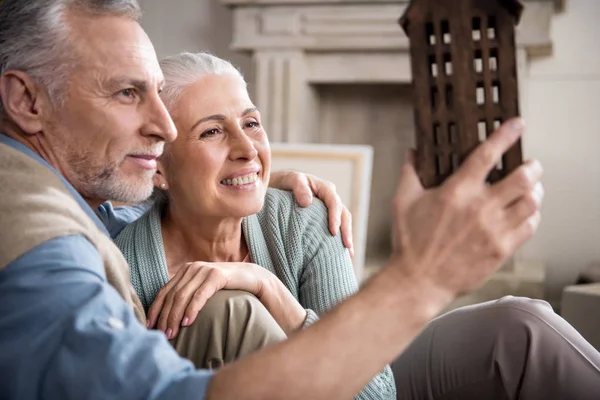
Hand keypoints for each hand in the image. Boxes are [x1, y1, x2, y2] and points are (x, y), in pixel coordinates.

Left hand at [148, 262, 305, 338]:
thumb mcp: (203, 290)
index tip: (150, 327)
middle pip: (171, 296)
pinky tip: (188, 322)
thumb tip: (168, 318)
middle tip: (163, 335)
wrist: (252, 278)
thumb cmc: (226, 288)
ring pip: (182, 296)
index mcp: (185, 271)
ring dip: (175, 316)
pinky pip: (200, 295)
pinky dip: (192, 309)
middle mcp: (192, 268)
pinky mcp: (216, 275)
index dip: (156, 310)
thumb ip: (188, 296)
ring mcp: (204, 270)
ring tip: (172, 333)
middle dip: (165, 317)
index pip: (164, 292)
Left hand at [270, 170, 353, 256]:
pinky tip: (341, 253)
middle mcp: (330, 198)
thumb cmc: (284, 182)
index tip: (333, 232)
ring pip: (343, 222)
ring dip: (347, 237)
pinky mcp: (325, 218)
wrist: (278, 186)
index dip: (335, 217)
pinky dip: (339, 239)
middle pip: (344, 214)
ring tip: (349, 255)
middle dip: (346, 231)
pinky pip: (336, 228)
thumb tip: (308, 202)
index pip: (334, 202)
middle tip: (347, 247)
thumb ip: (299, 187)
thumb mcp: (290, 180)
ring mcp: (329, 209)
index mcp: (324, 188)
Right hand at [390, 118, 542, 299]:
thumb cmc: (410, 242)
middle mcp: (479, 208)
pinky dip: (533, 216)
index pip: (487, 155)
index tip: (516, 125)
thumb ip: (410, 173)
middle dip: (532, 166)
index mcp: (456, 192)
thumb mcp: (402, 202)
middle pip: (522, 178)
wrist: (419, 280)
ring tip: (532, 188)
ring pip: (531, 202)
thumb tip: (413, 152)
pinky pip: (530, 227)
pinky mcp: (501, 250)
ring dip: (536, 191)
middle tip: (531, 164)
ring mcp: (493, 230)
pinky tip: (526, 213)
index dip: (505, 135)